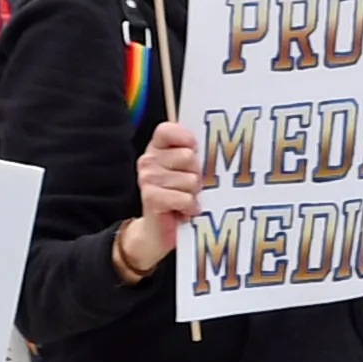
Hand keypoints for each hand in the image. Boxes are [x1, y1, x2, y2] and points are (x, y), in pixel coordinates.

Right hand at [120, 116, 203, 275]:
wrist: (158, 231)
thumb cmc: (178, 196)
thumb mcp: (185, 171)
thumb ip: (193, 154)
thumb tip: (215, 146)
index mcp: (156, 148)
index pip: (167, 130)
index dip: (185, 137)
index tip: (194, 148)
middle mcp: (148, 160)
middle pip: (188, 156)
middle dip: (197, 174)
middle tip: (191, 186)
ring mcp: (147, 178)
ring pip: (190, 180)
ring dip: (194, 194)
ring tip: (186, 200)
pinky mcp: (151, 197)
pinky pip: (184, 197)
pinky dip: (190, 207)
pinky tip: (185, 211)